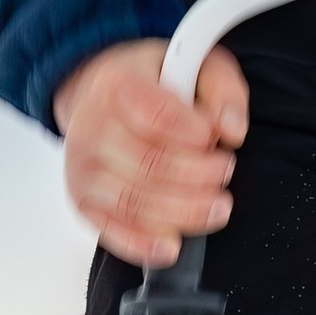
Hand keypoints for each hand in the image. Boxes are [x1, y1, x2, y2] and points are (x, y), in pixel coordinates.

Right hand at [50, 38, 248, 268]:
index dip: (196, 135)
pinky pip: (111, 231)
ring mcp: (83, 168)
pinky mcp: (83, 202)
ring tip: (217, 209)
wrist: (99, 95)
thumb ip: (223, 90)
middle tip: (226, 172)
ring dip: (183, 213)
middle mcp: (91, 127)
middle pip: (150, 164)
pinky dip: (142, 245)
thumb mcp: (196, 66)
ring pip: (135, 202)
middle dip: (200, 176)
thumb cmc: (154, 83)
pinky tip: (172, 248)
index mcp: (117, 86)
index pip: (158, 116)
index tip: (217, 139)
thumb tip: (232, 130)